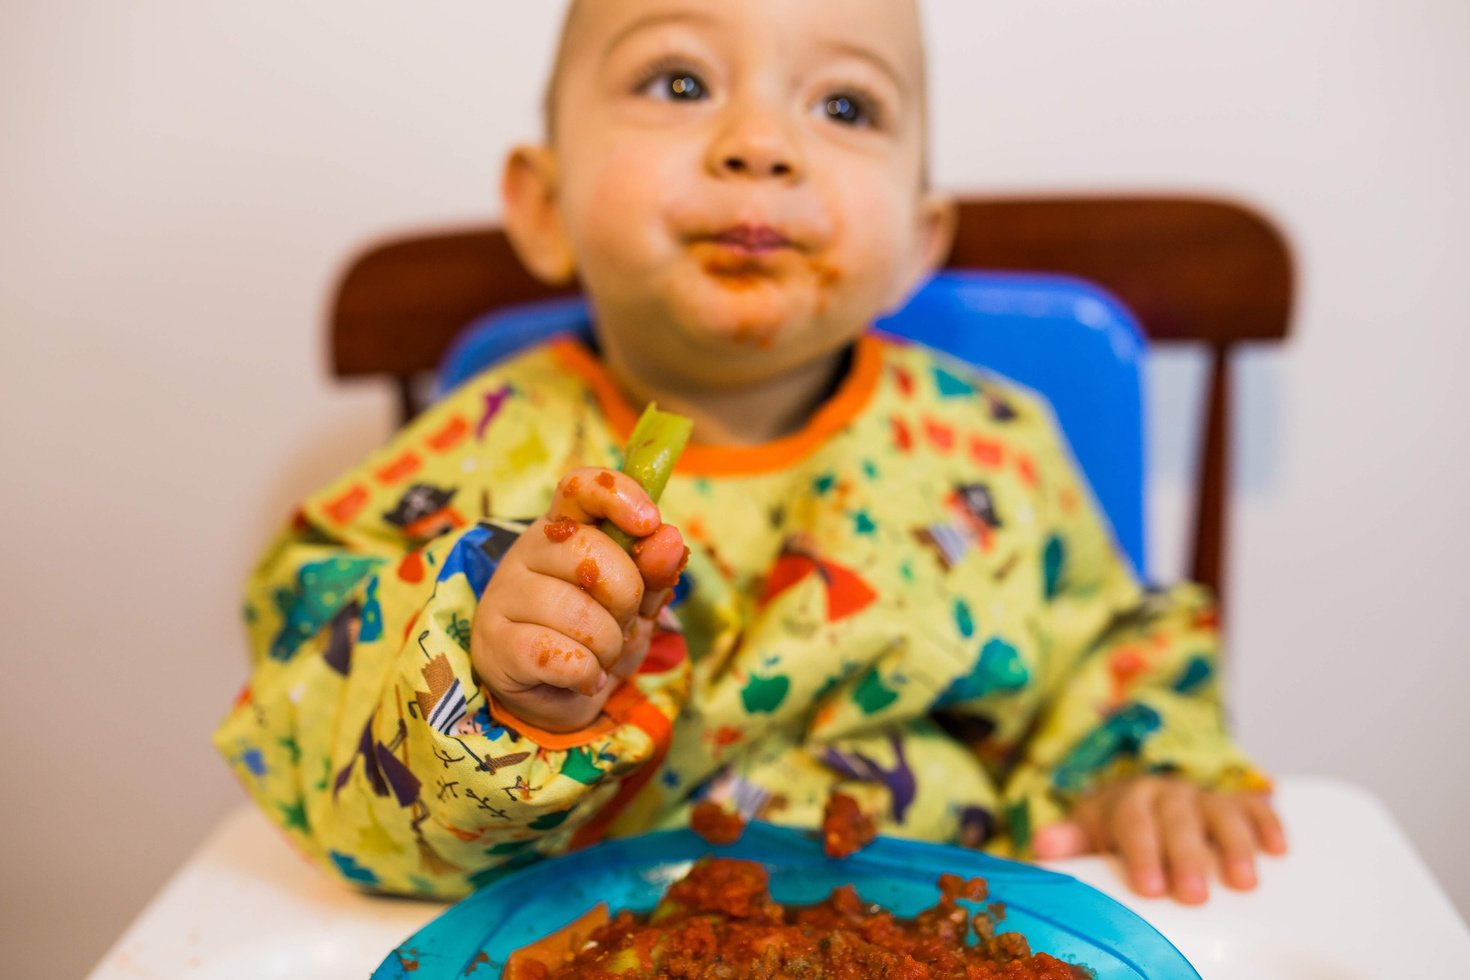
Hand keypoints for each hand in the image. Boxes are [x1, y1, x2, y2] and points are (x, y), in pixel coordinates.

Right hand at [472, 468, 685, 732]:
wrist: (557, 697)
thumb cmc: (596, 637)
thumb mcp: (636, 604)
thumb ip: (652, 571)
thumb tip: (670, 539)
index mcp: (564, 528)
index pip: (581, 487)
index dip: (618, 495)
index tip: (650, 522)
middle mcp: (528, 551)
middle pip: (591, 553)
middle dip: (626, 598)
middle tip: (621, 622)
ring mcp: (505, 594)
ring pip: (577, 612)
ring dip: (608, 646)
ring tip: (600, 655)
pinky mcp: (495, 643)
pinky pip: (557, 654)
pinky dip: (585, 674)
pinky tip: (581, 676)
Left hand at [1031, 775, 1286, 903]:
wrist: (1147, 799)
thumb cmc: (1119, 830)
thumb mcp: (1091, 833)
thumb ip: (1071, 841)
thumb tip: (1042, 847)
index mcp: (1129, 800)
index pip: (1133, 822)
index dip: (1142, 853)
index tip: (1150, 889)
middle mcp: (1168, 794)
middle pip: (1178, 821)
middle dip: (1186, 858)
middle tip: (1193, 895)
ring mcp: (1205, 797)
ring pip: (1220, 813)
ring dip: (1233, 845)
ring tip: (1244, 882)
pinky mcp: (1238, 803)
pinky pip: (1256, 807)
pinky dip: (1268, 824)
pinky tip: (1278, 849)